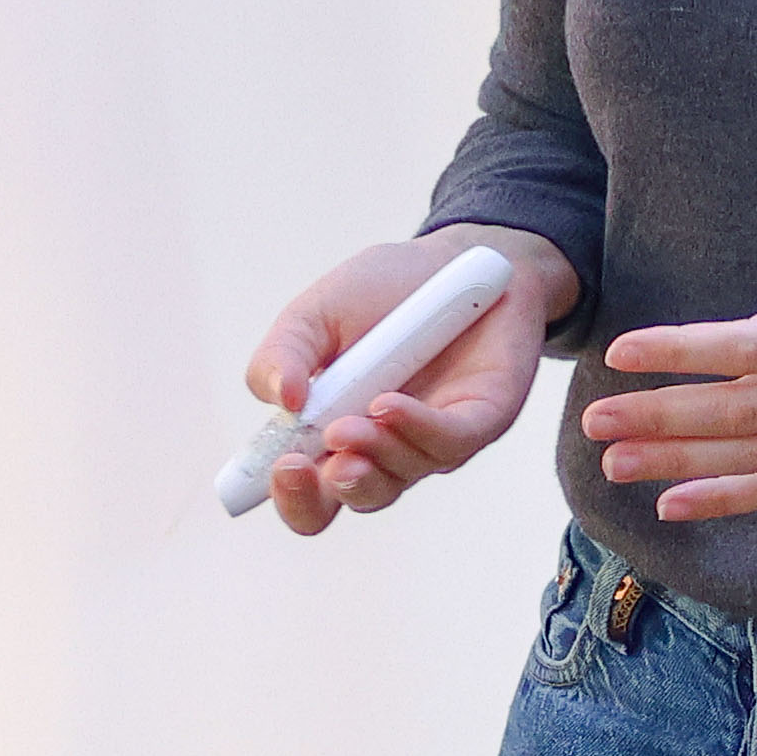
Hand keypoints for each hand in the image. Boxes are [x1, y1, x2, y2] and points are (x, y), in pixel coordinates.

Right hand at [241, 229, 576, 537]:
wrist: (461, 257)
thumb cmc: (383, 290)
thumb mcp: (316, 313)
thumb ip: (282, 355)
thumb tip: (279, 401)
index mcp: (332, 430)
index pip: (306, 491)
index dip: (289, 496)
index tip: (279, 469)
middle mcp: (381, 448)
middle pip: (350, 498)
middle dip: (321, 494)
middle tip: (302, 465)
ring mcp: (430, 441)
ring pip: (396, 477)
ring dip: (367, 455)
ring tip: (346, 425)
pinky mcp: (477, 421)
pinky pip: (448, 442)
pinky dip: (415, 429)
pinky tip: (388, 406)